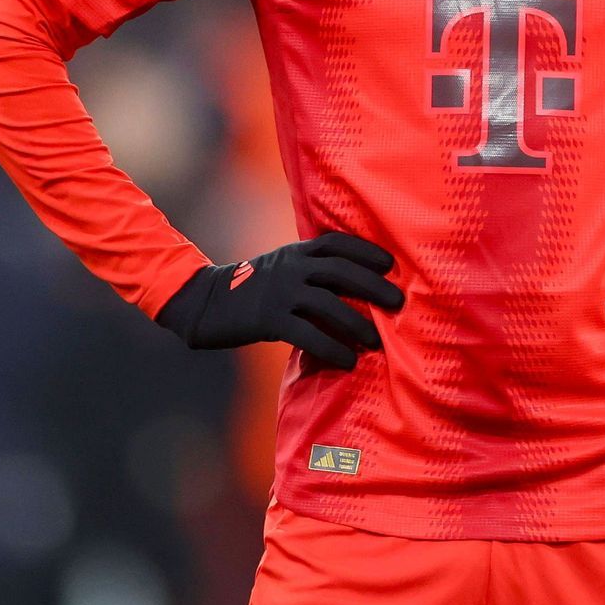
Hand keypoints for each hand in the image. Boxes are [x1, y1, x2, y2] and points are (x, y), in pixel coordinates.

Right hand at [155, 231, 404, 367]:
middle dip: (373, 286)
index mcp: (296, 251)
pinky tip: (348, 361)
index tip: (390, 263)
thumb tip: (353, 283)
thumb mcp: (282, 266)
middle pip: (340, 271)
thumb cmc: (253, 287)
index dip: (365, 251)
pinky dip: (331, 348)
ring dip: (357, 323)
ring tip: (376, 341)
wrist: (206, 302)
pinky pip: (308, 335)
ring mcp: (280, 292)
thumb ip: (311, 269)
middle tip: (398, 302)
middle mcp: (291, 267)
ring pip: (328, 304)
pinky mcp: (269, 319)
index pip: (337, 243)